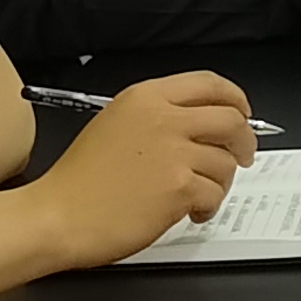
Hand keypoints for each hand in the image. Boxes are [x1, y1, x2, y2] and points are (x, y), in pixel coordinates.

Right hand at [34, 71, 258, 261]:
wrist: (57, 216)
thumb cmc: (78, 181)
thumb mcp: (115, 125)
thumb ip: (158, 118)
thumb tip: (201, 127)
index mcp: (145, 97)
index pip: (209, 84)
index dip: (235, 99)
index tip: (242, 114)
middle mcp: (163, 118)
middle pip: (231, 119)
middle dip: (244, 141)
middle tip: (242, 156)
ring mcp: (173, 152)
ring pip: (226, 162)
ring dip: (220, 182)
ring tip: (197, 195)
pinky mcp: (179, 187)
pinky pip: (215, 194)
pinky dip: (207, 207)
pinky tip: (189, 212)